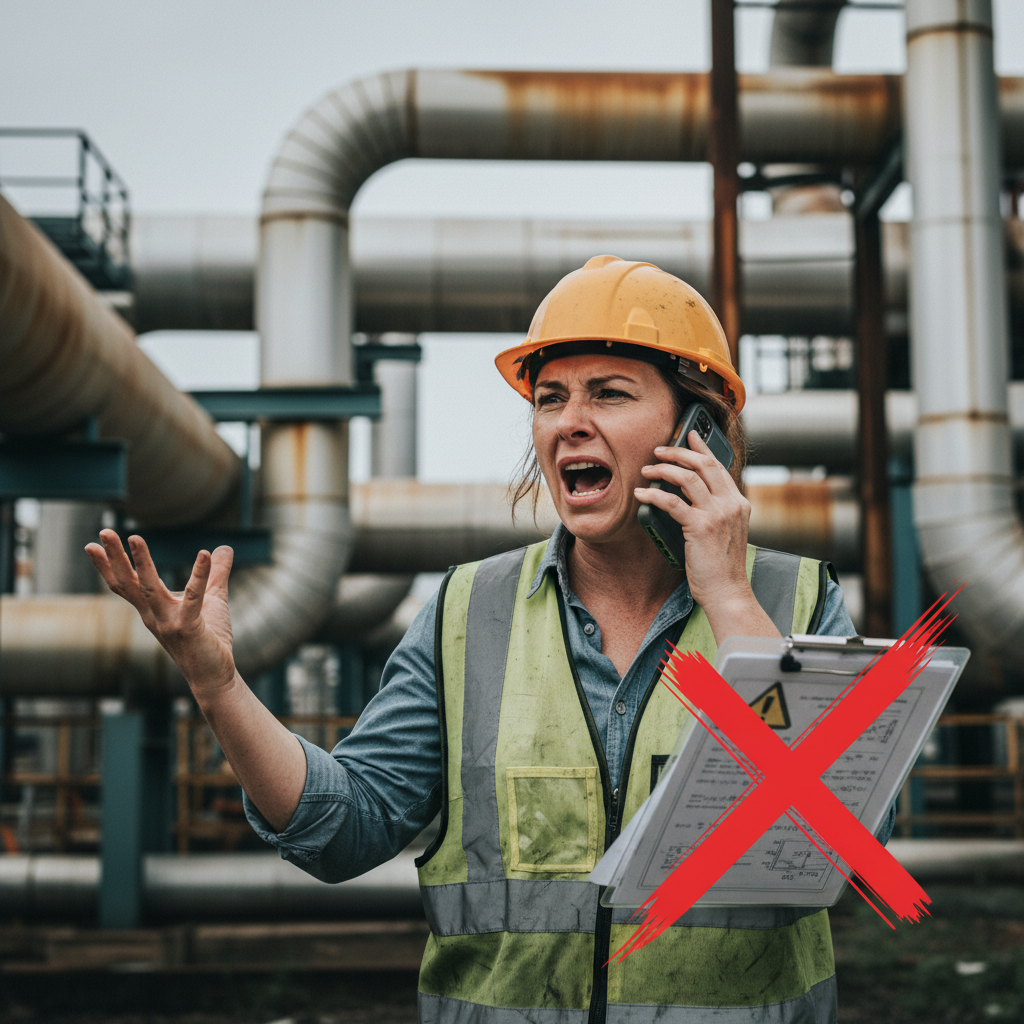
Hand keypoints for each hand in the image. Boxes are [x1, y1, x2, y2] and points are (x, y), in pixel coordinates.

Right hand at [85, 530, 237, 699]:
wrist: (215, 676)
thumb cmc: (210, 639)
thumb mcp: (212, 599)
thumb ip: (215, 574)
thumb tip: (223, 548)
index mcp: (153, 609)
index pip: (125, 584)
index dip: (108, 565)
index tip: (91, 544)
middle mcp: (154, 616)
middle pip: (128, 583)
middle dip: (115, 558)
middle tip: (103, 531)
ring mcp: (169, 623)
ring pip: (149, 588)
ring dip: (142, 562)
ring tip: (134, 537)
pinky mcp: (189, 628)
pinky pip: (193, 598)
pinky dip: (199, 575)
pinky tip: (205, 554)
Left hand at [634, 431, 776, 638]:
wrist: (727, 592)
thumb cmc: (720, 566)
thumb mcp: (724, 532)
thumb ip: (714, 512)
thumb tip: (687, 496)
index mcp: (739, 503)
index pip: (719, 466)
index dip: (701, 448)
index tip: (688, 436)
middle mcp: (731, 504)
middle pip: (703, 464)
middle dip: (678, 453)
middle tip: (658, 451)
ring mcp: (717, 514)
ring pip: (688, 477)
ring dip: (663, 469)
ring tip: (647, 470)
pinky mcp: (700, 527)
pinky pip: (672, 501)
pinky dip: (654, 494)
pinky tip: (642, 493)